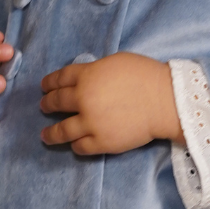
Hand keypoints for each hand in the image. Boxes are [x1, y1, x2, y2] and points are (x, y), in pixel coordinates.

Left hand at [40, 53, 182, 155]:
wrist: (165, 101)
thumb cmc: (146, 76)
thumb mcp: (116, 62)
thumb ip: (95, 70)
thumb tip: (86, 78)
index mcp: (87, 76)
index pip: (60, 78)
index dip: (49, 83)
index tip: (45, 87)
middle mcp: (83, 99)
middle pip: (57, 102)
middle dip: (47, 104)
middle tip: (44, 106)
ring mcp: (91, 123)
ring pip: (62, 130)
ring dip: (51, 132)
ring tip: (45, 135)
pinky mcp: (101, 142)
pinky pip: (80, 146)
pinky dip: (74, 145)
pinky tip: (73, 144)